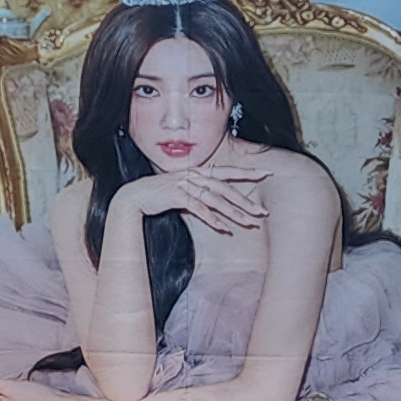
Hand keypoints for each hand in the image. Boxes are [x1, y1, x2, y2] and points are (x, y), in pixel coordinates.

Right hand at [125, 161, 266, 234]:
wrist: (135, 196)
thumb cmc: (160, 195)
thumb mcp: (184, 191)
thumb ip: (200, 194)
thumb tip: (216, 205)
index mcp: (198, 172)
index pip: (227, 172)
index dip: (247, 172)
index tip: (266, 173)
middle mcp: (194, 176)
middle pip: (226, 189)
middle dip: (245, 201)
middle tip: (262, 213)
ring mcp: (185, 184)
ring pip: (215, 199)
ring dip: (233, 213)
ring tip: (248, 223)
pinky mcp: (176, 195)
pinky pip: (198, 208)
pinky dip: (211, 218)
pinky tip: (223, 227)